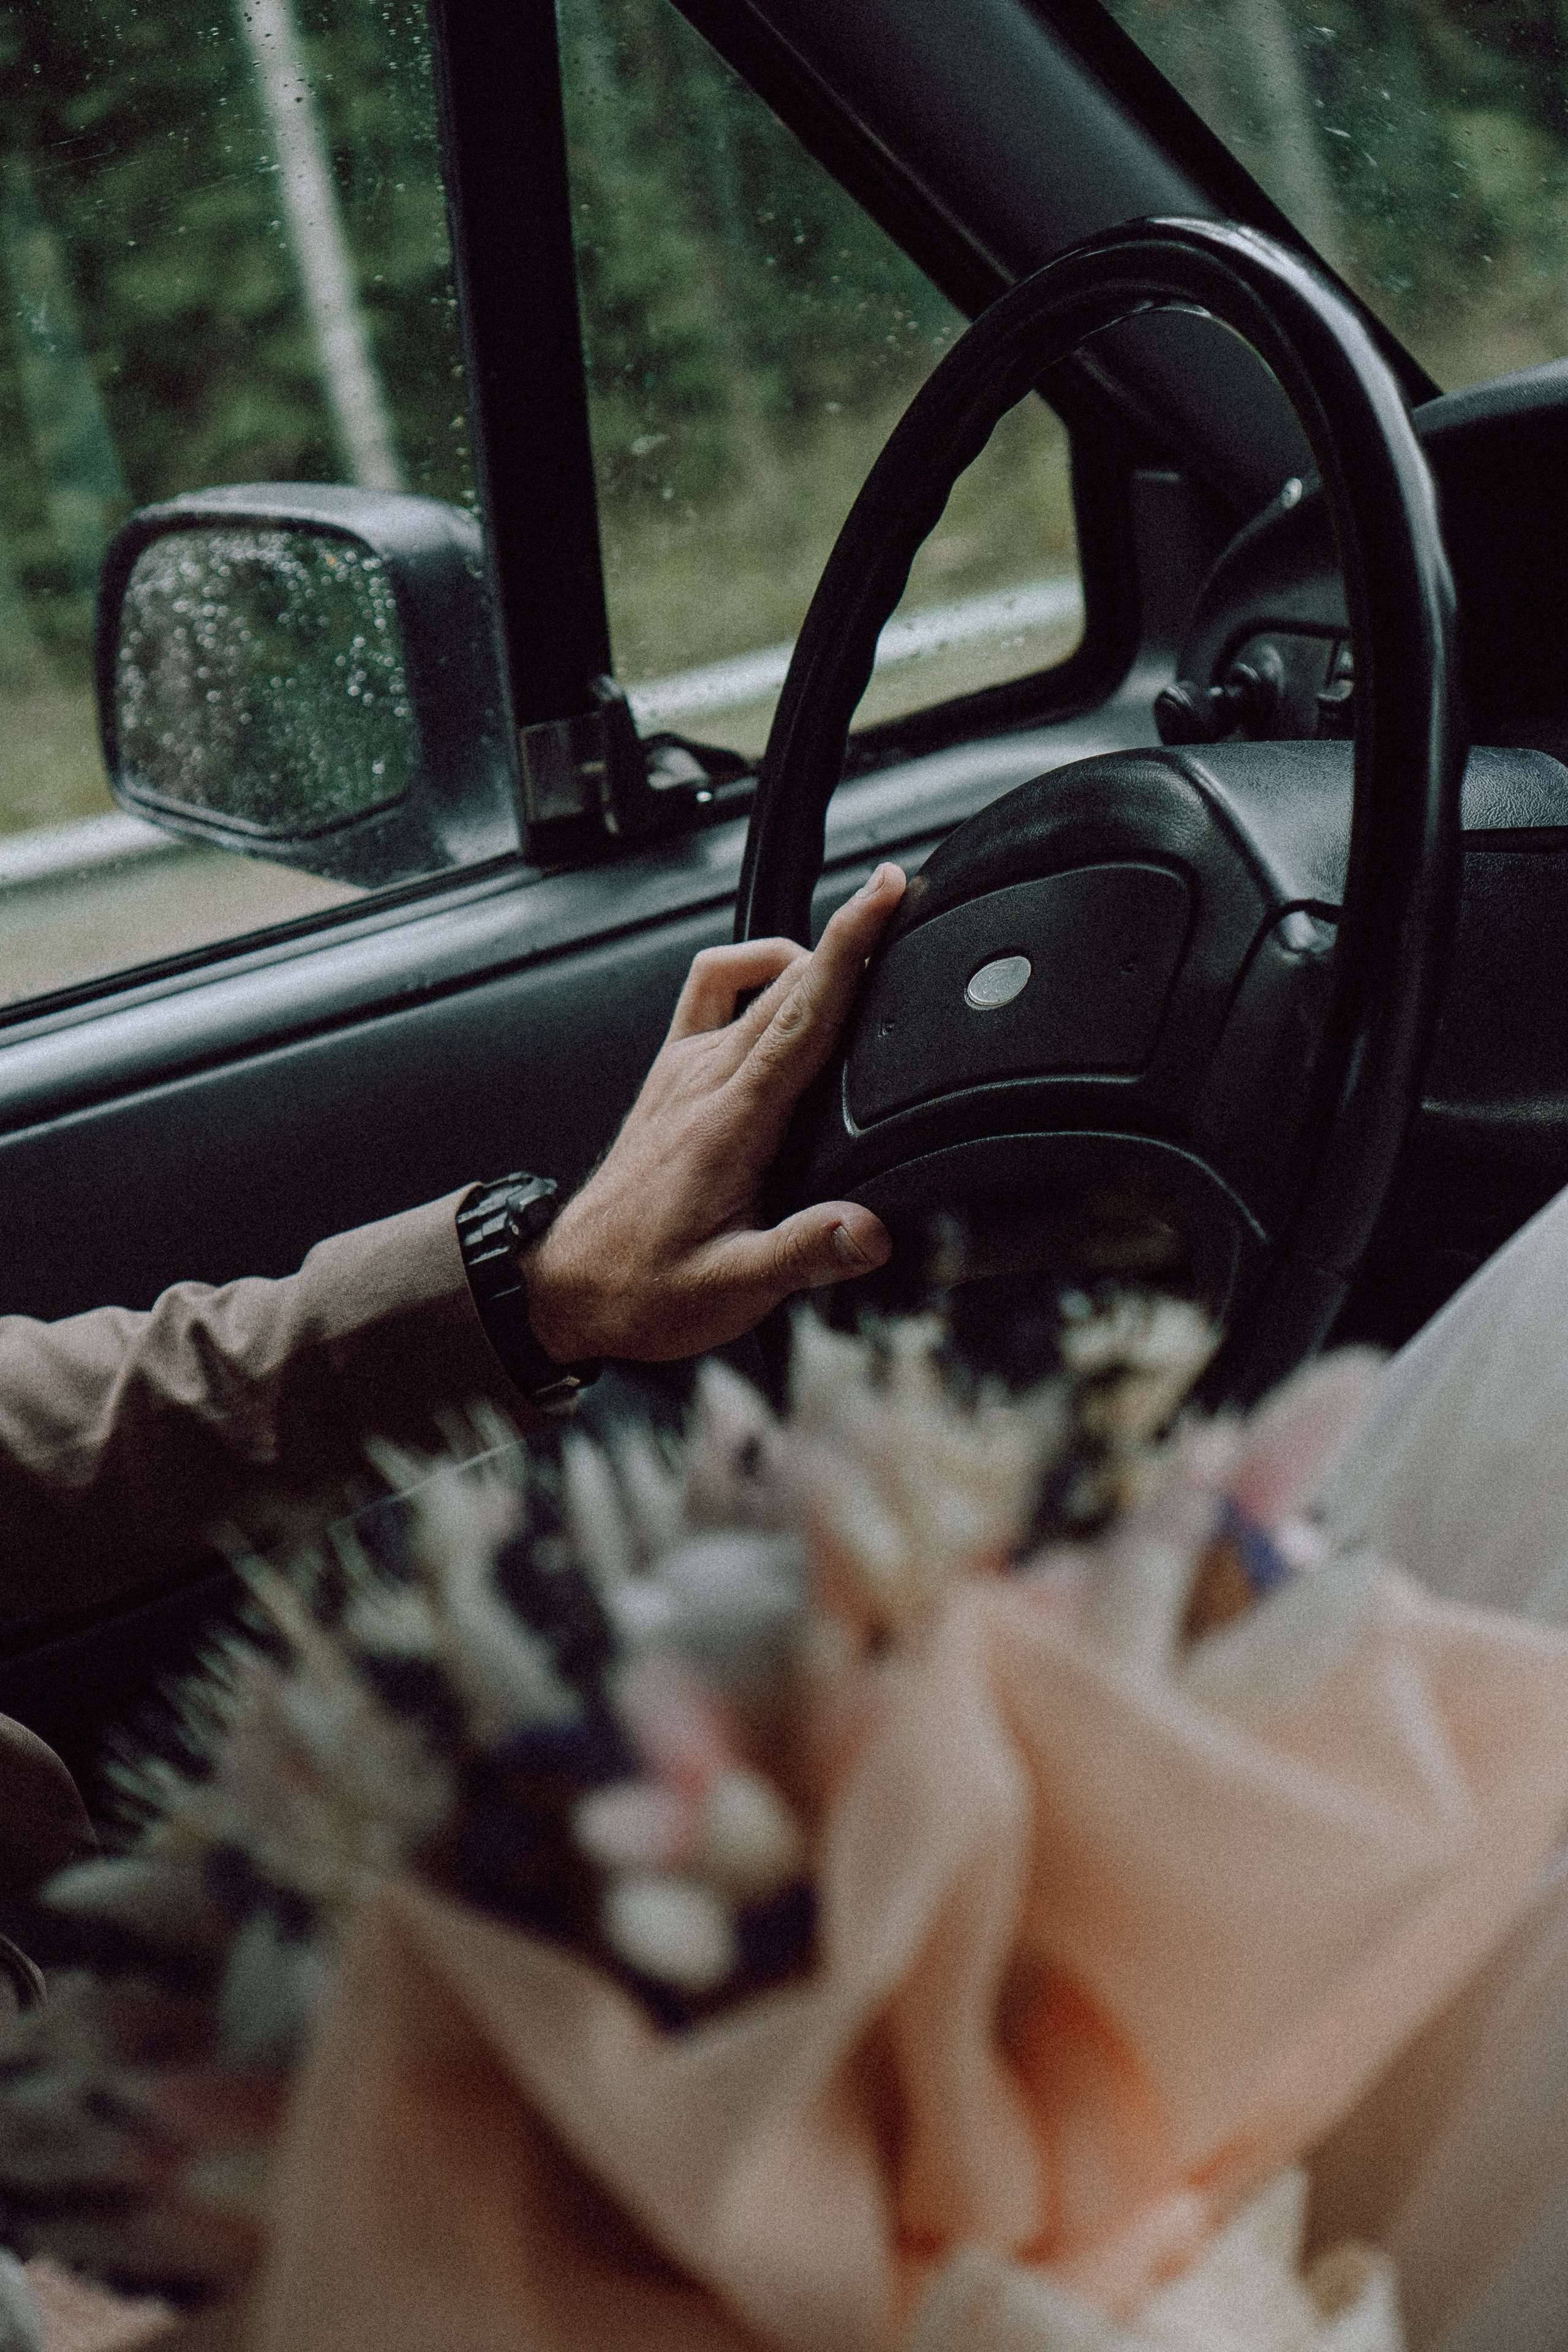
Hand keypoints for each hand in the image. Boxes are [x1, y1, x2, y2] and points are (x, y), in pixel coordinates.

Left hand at [521, 862, 906, 1361]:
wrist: (567, 1286)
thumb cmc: (643, 1287)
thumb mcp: (731, 1289)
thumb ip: (803, 1256)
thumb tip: (868, 1232)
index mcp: (731, 1122)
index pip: (802, 1013)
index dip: (849, 946)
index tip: (884, 894)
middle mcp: (704, 1080)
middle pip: (788, 983)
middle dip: (848, 935)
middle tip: (900, 905)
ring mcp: (683, 1070)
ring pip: (753, 981)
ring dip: (806, 955)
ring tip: (857, 952)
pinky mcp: (672, 1074)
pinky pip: (710, 992)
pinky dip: (753, 973)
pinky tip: (783, 992)